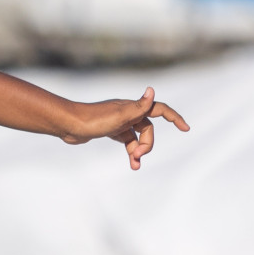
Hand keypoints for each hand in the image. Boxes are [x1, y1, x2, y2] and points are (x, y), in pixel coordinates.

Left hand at [61, 87, 189, 169]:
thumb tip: (152, 90)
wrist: (68, 125)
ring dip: (139, 151)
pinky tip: (131, 163)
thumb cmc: (93, 120)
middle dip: (147, 144)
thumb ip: (138, 107)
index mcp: (132, 107)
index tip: (185, 129)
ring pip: (137, 137)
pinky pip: (127, 141)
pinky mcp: (110, 130)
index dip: (174, 117)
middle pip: (148, 129)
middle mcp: (127, 112)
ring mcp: (119, 121)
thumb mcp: (119, 116)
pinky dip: (130, 151)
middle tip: (137, 156)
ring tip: (135, 164)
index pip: (159, 109)